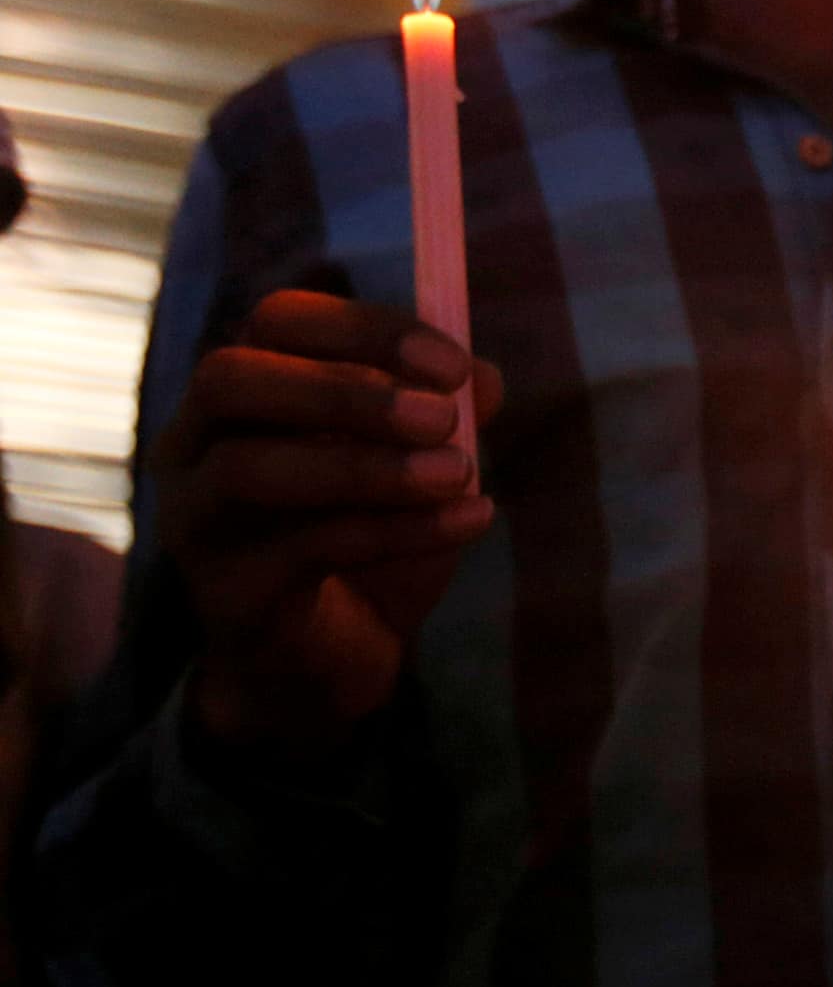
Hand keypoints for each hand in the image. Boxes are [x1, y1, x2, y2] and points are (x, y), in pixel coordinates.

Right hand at [156, 291, 500, 763]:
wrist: (334, 663)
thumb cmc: (370, 547)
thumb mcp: (418, 472)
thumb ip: (445, 420)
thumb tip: (486, 379)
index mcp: (242, 396)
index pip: (275, 323)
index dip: (364, 330)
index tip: (453, 365)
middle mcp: (193, 445)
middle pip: (231, 379)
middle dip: (344, 392)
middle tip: (443, 417)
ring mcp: (195, 519)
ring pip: (249, 467)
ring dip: (366, 466)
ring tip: (458, 474)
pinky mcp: (223, 590)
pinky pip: (300, 548)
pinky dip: (396, 530)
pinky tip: (471, 521)